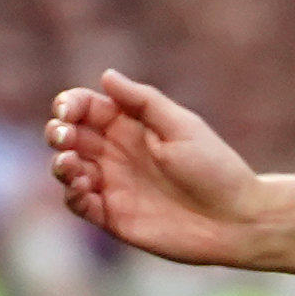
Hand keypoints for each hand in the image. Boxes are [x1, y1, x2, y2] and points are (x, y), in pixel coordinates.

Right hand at [47, 68, 273, 266]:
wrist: (236, 220)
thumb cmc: (215, 168)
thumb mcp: (182, 127)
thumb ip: (143, 103)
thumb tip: (106, 75)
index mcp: (131, 126)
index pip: (87, 108)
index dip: (69, 105)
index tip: (68, 111)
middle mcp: (117, 153)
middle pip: (70, 136)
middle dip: (58, 132)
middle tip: (65, 136)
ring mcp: (113, 185)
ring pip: (68, 169)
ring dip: (61, 164)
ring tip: (72, 163)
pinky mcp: (113, 216)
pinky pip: (79, 204)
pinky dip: (72, 195)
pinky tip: (83, 188)